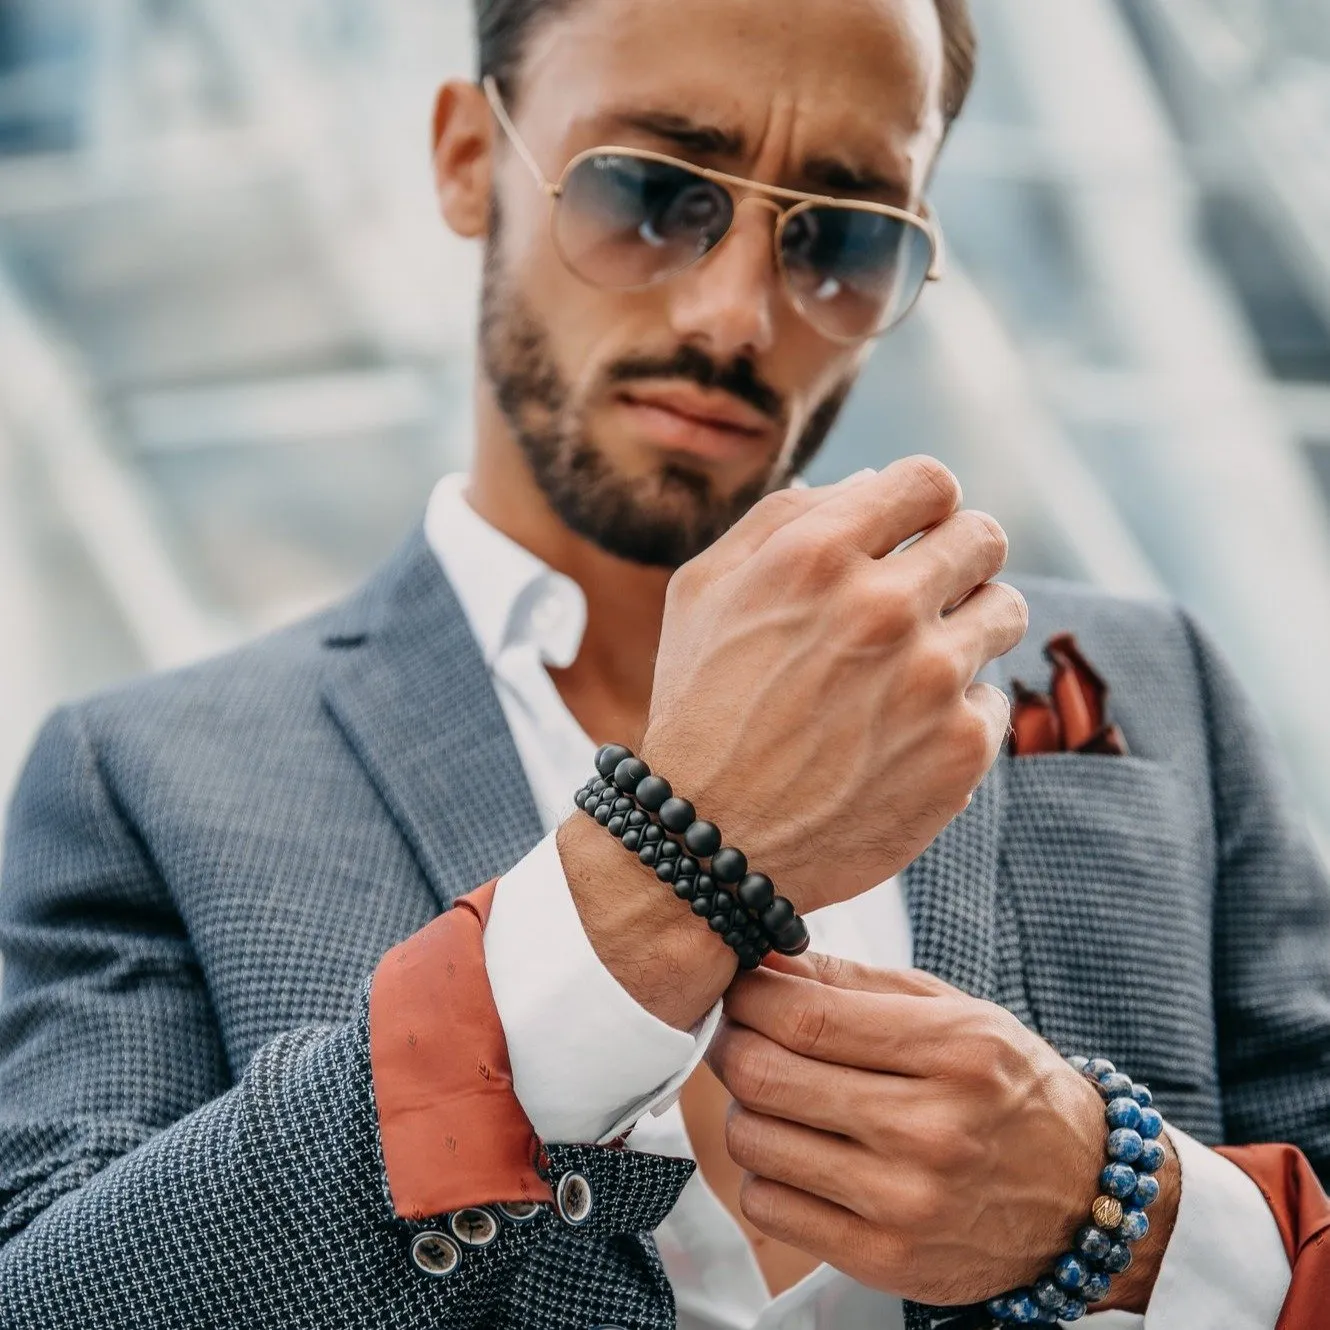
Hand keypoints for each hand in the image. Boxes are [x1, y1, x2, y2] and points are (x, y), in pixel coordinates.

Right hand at [643, 456, 1026, 912]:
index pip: (931, 480)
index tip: (913, 535)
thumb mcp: (703, 591)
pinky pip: (993, 698)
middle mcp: (882, 607)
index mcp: (816, 554)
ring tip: (917, 666)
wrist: (707, 843)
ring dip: (970, 627)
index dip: (924, 505)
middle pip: (984, 536)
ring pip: (1007, 610)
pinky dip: (956, 713)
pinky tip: (900, 737)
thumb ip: (783, 518)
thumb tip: (872, 482)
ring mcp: (931, 679)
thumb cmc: (699, 707)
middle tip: (925, 598)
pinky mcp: (962, 748)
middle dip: (957, 558)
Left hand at [706, 953, 1178, 1308]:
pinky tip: (799, 1150)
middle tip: (740, 1031)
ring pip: (754, 1140)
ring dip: (746, 1107)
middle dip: (733, 1042)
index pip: (805, 1016)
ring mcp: (906, 1203)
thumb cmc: (1010, 1088)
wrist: (1087, 1199)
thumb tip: (761, 958)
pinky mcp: (885, 1261)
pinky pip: (769, 1206)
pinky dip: (765, 1171)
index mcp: (955, 1051)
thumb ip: (852, 983)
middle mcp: (932, 1130)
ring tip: (778, 1093)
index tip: (741, 985)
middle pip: (765, 1076)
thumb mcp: (953, 1012)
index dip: (750, 994)